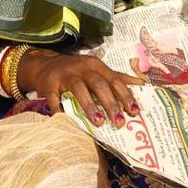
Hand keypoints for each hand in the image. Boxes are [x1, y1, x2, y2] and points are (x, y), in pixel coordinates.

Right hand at [20, 50, 143, 126]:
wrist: (45, 64)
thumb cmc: (77, 71)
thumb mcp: (97, 70)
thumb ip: (118, 77)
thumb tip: (142, 84)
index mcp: (96, 66)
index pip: (115, 80)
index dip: (125, 95)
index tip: (134, 112)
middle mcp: (82, 68)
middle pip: (99, 84)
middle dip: (110, 104)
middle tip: (119, 122)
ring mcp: (65, 74)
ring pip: (79, 88)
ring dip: (89, 105)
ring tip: (98, 122)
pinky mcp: (49, 83)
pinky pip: (54, 97)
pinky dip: (59, 108)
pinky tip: (66, 120)